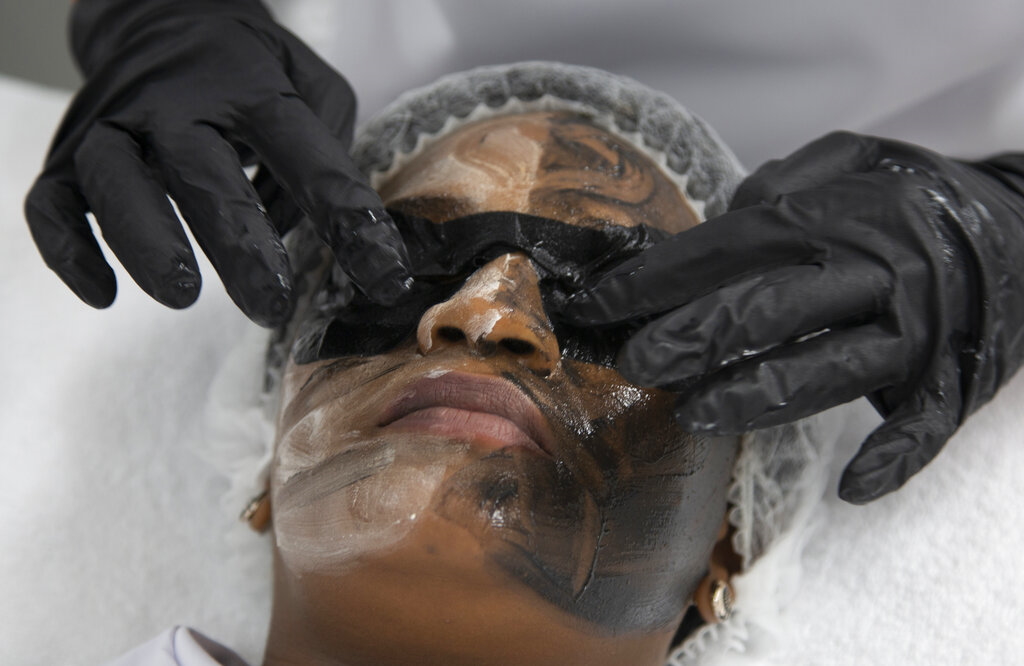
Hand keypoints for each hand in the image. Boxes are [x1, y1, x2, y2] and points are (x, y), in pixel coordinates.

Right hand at [25, 0, 411, 326]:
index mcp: (252, 89)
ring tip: (182, 295)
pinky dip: (69, 252)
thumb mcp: (311, 87)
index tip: (382, 275)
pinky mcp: (66, 154)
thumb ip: (327, 154)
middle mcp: (176, 103)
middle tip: (269, 304)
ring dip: (146, 242)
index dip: (347, 217)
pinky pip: (49, 204)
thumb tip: (313, 234)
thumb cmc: (250, 71)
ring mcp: (114, 125)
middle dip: (238, 245)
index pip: (306, 156)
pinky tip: (103, 294)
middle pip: (203, 173)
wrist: (161, 18)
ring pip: (115, 182)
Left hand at [567, 132, 1023, 502]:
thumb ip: (786, 178)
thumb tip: (724, 212)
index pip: (728, 247)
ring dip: (753, 396)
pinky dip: (892, 458)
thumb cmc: (922, 197)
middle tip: (631, 362)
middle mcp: (872, 271)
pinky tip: (853, 488)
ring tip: (690, 414)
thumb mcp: (857, 157)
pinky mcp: (953, 379)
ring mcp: (916, 331)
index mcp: (838, 216)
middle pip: (765, 309)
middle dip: (688, 338)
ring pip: (824, 369)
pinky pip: (922, 427)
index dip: (657, 278)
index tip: (599, 303)